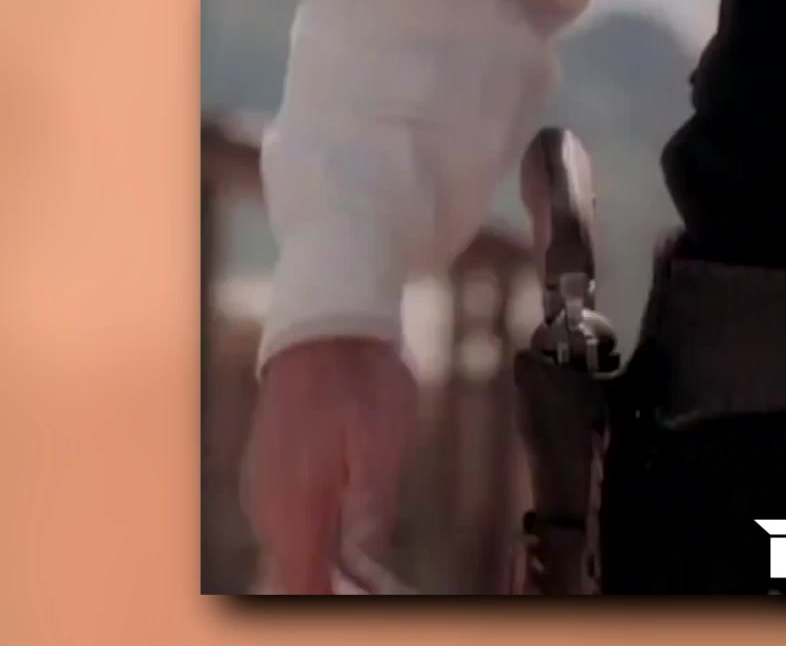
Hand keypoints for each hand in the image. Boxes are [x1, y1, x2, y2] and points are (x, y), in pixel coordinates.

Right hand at [242, 338, 416, 593]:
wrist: (322, 328)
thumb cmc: (358, 380)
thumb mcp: (383, 443)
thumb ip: (372, 506)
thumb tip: (366, 558)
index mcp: (297, 501)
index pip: (302, 582)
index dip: (330, 598)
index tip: (356, 597)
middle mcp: (268, 503)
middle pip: (290, 573)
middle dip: (327, 582)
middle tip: (366, 576)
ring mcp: (262, 488)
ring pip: (286, 549)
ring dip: (319, 558)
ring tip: (358, 552)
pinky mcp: (266, 474)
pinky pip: (284, 523)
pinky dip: (310, 532)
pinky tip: (339, 519)